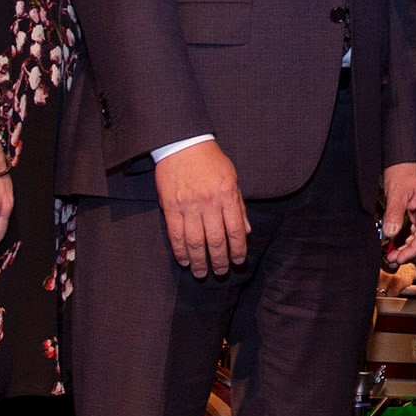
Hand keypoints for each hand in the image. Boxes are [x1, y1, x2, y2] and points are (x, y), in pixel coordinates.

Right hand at [155, 139, 250, 276]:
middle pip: (215, 240)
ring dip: (199, 261)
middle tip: (222, 272)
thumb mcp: (232, 178)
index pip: (236, 230)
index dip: (238, 250)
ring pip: (195, 242)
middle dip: (220, 260)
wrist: (182, 143)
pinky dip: (180, 251)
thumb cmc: (210, 160)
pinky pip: (175, 234)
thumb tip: (245, 232)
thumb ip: (239, 206)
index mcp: (226, 194)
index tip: (239, 261)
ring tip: (202, 273)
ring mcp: (188, 206)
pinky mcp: (170, 206)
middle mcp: (208, 202)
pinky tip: (184, 260)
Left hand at [379, 163, 415, 266]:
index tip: (401, 257)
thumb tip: (390, 233)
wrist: (402, 159)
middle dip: (411, 252)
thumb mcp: (396, 193)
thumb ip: (394, 214)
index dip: (414, 249)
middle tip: (395, 259)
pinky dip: (408, 239)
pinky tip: (399, 244)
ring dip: (409, 248)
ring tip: (394, 255)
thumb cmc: (403, 171)